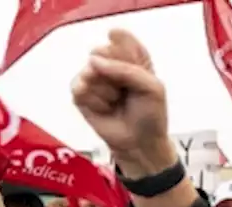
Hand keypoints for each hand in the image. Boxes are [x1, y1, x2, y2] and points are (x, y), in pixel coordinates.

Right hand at [72, 29, 176, 177]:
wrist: (140, 144)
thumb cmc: (150, 115)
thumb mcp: (152, 88)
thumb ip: (126, 68)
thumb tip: (92, 61)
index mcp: (132, 57)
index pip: (120, 37)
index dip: (123, 51)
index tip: (133, 68)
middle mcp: (110, 64)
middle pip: (100, 51)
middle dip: (114, 74)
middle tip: (125, 91)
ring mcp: (94, 79)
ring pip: (89, 71)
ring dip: (106, 91)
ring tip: (116, 102)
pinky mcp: (81, 95)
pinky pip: (79, 88)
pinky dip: (95, 101)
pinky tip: (105, 109)